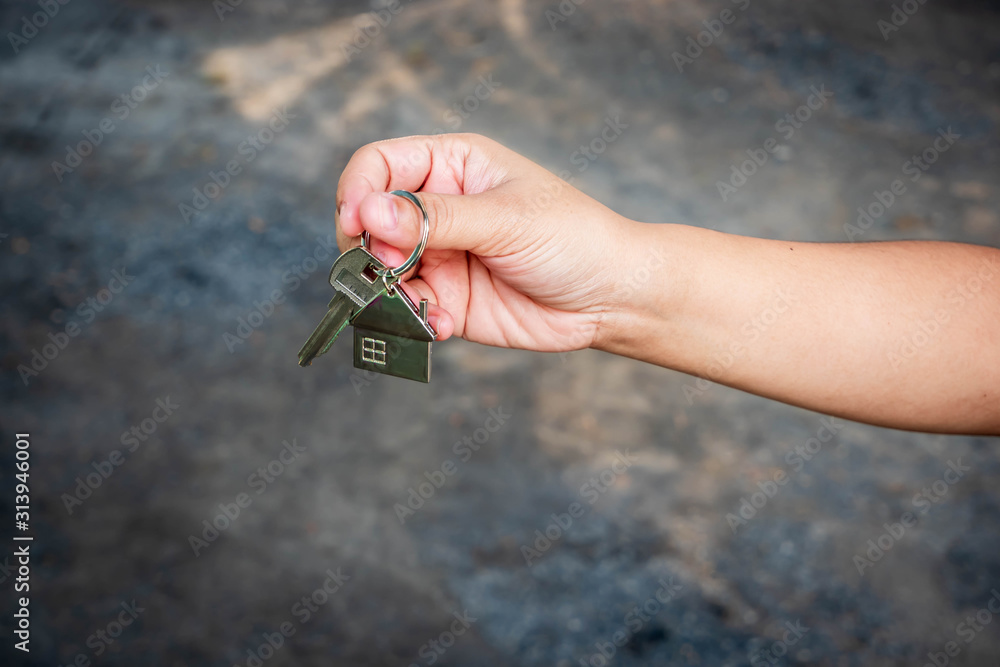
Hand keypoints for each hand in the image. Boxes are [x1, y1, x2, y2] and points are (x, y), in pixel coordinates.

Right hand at [336, 133, 638, 351]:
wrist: (610, 298)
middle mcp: (438, 208)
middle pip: (369, 221)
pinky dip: (411, 319)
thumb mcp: (506, 220)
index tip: (356, 222)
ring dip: (387, 291)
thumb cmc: (573, 238)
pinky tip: (441, 325)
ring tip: (420, 304)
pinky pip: (405, 309)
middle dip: (370, 249)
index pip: (379, 165)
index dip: (358, 191)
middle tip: (393, 269)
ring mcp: (439, 256)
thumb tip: (368, 211)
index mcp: (452, 166)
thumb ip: (436, 218)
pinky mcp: (445, 299)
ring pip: (380, 271)